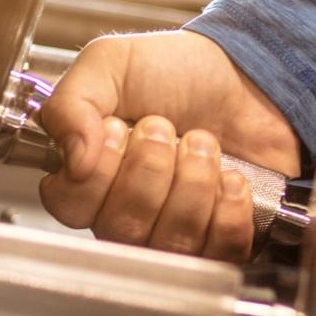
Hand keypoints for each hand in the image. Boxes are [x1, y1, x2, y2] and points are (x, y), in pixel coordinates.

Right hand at [36, 30, 302, 259]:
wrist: (246, 77)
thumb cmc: (175, 72)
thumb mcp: (109, 64)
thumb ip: (69, 105)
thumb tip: (72, 160)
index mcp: (86, 175)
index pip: (69, 206)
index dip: (97, 171)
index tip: (118, 129)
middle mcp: (123, 212)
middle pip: (121, 228)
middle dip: (151, 168)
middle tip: (165, 128)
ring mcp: (171, 234)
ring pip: (169, 242)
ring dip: (193, 182)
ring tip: (201, 144)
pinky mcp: (220, 244)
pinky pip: (218, 251)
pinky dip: (228, 207)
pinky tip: (229, 176)